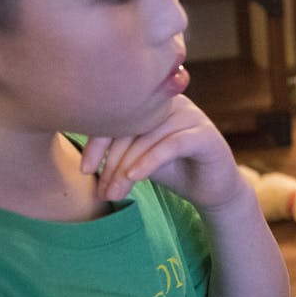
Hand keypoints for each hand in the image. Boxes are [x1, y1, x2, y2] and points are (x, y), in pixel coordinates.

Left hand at [80, 95, 242, 209]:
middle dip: (111, 162)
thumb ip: (119, 150)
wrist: (214, 189)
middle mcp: (172, 103)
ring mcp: (191, 116)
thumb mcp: (140, 158)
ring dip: (126, 168)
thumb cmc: (175, 170)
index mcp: (153, 103)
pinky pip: (170, 145)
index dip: (97, 142)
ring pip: (148, 139)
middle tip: (102, 191)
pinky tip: (135, 178)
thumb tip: (81, 160)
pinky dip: (149, 162)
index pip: (117, 115)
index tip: (84, 169)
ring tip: (115, 193)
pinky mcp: (205, 135)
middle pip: (131, 127)